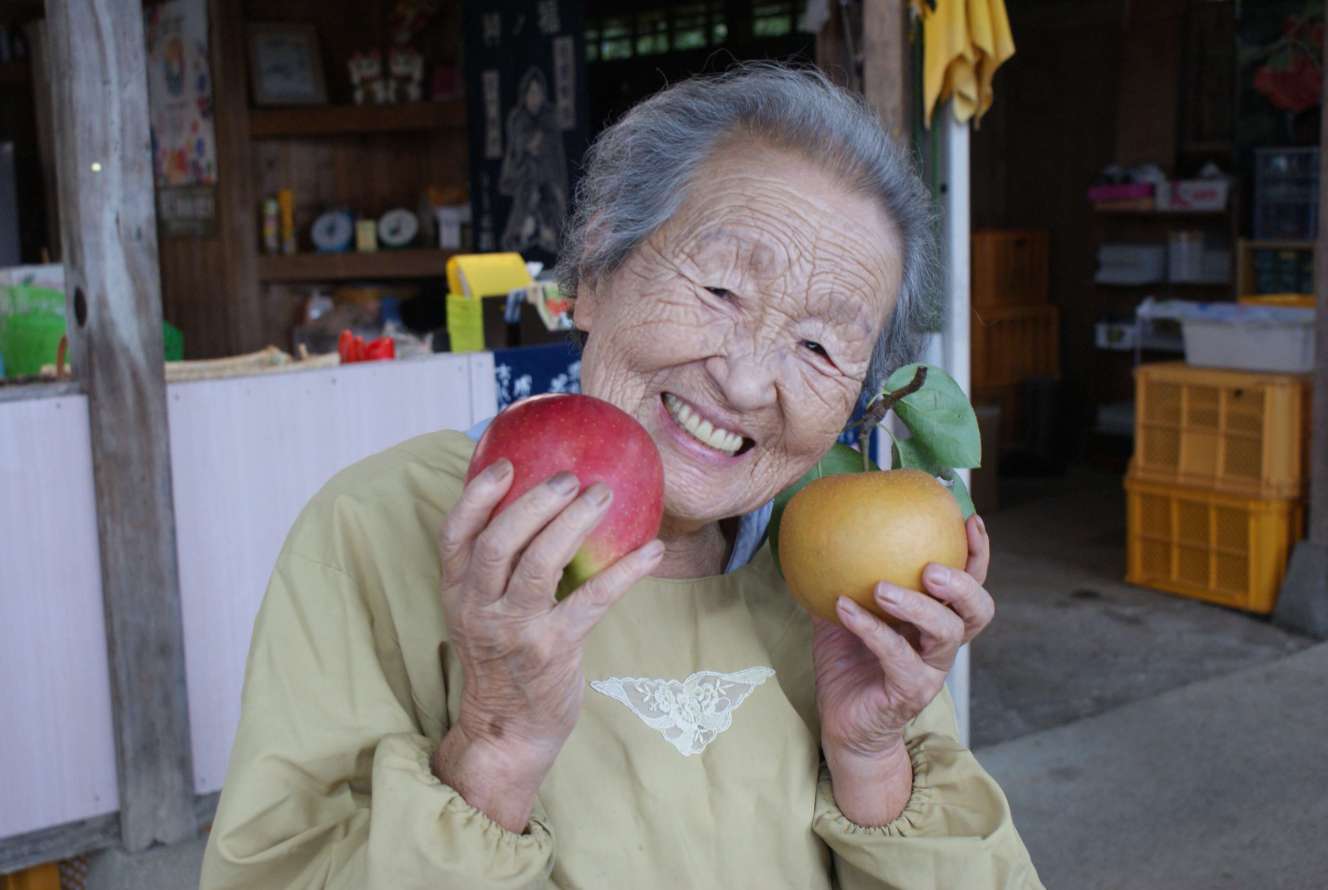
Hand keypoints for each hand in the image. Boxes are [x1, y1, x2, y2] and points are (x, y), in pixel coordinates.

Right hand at [432, 459, 663, 830]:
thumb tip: (536, 501)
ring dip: (575, 523)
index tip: (504, 463)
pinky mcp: (553, 649)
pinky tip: (653, 551)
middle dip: (534, 502)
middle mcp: (479, 608)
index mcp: (457, 591)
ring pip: (540, 564)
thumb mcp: (480, 611)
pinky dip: (626, 571)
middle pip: (499, 542)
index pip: (455, 534)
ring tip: (603, 494)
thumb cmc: (502, 656)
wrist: (507, 729)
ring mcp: (515, 630)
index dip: (477, 495)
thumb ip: (496, 566)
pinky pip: (593, 600)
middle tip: (569, 477)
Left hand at [812, 515, 992, 823]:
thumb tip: (824, 528)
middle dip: (963, 584)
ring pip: (945, 634)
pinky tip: (842, 607)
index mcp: (935, 620)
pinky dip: (870, 628)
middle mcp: (941, 645)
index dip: (978, 554)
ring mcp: (930, 671)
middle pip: (976, 611)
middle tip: (931, 566)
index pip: (971, 583)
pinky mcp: (909, 692)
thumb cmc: (848, 663)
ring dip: (917, 605)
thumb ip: (844, 575)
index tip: (968, 518)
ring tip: (882, 587)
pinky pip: (896, 657)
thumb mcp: (844, 612)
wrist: (842, 724)